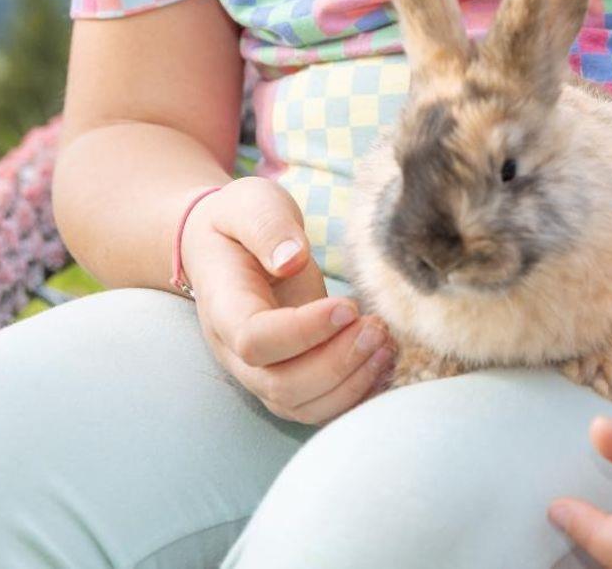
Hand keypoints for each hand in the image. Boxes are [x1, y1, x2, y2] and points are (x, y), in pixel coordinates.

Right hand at [181, 176, 395, 422]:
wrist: (225, 245)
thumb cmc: (240, 222)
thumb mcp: (250, 204)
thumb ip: (268, 226)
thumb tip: (291, 259)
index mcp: (224, 307)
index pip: (255, 340)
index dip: (303, 332)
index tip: (348, 306)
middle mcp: (237, 351)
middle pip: (281, 386)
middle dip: (338, 364)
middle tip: (377, 327)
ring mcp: (262, 370)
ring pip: (301, 406)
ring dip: (352, 383)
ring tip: (387, 343)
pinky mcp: (290, 374)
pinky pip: (319, 406)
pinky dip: (356, 395)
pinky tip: (386, 363)